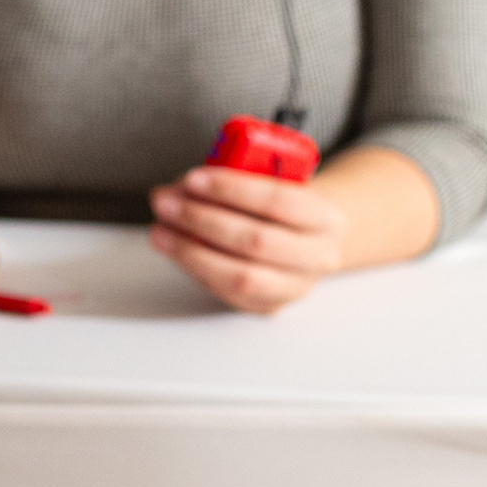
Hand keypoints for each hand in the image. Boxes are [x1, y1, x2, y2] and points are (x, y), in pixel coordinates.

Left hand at [150, 165, 346, 313]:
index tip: (192, 179)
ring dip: (190, 251)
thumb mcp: (270, 181)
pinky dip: (196, 270)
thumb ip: (230, 180)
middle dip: (202, 220)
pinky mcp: (271, 306)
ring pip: (240, 277)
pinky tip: (175, 250)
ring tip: (160, 230)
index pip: (279, 201)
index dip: (231, 190)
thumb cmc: (280, 206)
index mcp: (326, 217)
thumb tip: (174, 191)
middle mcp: (319, 256)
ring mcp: (297, 287)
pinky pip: (227, 293)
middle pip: (256, 241)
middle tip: (165, 203)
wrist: (307, 238)